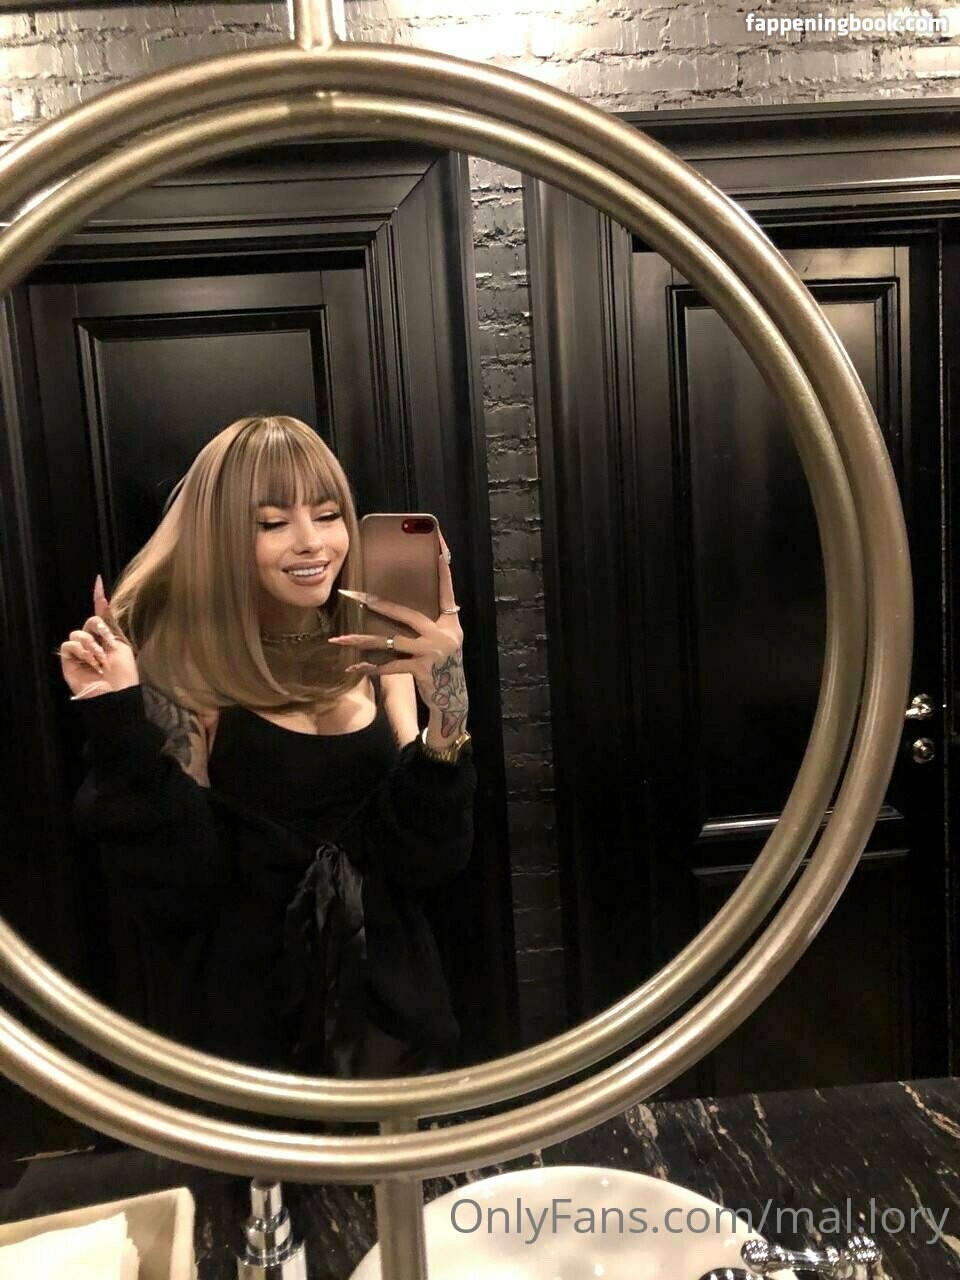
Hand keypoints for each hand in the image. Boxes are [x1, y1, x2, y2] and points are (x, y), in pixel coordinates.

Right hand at [58, 575, 139, 698]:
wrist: (115, 693)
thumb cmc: (123, 673)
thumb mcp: (121, 645)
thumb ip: (110, 625)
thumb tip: (103, 604)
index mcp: (107, 638)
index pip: (100, 614)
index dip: (98, 598)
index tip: (98, 581)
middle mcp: (92, 642)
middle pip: (90, 621)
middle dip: (99, 629)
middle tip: (107, 643)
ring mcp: (79, 651)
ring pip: (78, 633)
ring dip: (92, 645)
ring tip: (100, 660)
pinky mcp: (68, 660)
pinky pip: (69, 645)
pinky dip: (82, 652)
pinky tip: (91, 663)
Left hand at [330, 529, 468, 737]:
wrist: (453, 700)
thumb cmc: (443, 666)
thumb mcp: (446, 640)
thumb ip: (431, 623)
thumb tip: (405, 607)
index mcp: (449, 622)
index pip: (445, 589)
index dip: (442, 568)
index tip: (438, 546)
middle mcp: (443, 633)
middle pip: (405, 612)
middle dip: (377, 604)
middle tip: (353, 595)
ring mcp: (432, 652)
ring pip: (391, 641)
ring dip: (362, 641)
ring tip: (340, 639)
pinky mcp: (422, 670)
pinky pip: (391, 666)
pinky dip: (372, 668)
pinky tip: (354, 667)